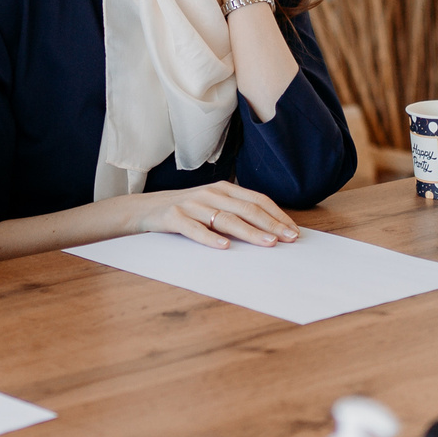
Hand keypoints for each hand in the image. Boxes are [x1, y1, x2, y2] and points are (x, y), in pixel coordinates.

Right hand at [132, 181, 297, 248]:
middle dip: (271, 224)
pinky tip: (224, 247)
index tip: (294, 231)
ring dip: (249, 232)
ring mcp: (192, 204)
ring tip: (267, 243)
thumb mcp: (211, 205)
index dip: (277, 215)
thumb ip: (235, 212)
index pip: (257, 200)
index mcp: (223, 189)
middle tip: (289, 239)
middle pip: (246, 209)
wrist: (143, 209)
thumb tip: (268, 230)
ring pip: (225, 219)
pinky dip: (209, 238)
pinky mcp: (173, 217)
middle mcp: (210, 194)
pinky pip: (194, 229)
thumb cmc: (185, 210)